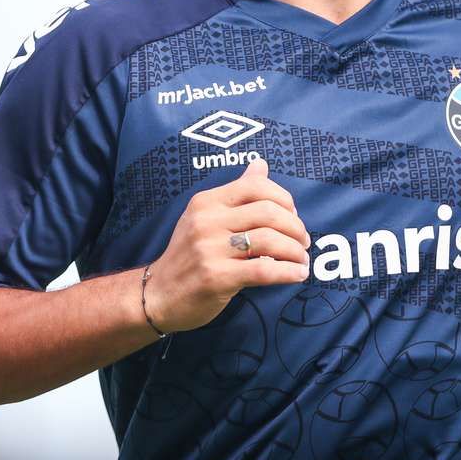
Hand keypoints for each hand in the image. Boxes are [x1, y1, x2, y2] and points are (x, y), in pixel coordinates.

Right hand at [144, 157, 310, 332]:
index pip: (256, 186)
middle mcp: (207, 221)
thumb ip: (236, 192)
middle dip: (295, 227)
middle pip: (268, 212)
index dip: (284, 199)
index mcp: (207, 202)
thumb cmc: (188, 256)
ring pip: (269, 240)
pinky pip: (264, 270)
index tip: (293, 216)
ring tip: (302, 261)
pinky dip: (288, 272)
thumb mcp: (205, 217)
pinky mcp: (216, 277)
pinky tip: (297, 275)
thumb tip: (260, 163)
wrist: (157, 295)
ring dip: (295, 251)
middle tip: (303, 242)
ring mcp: (210, 249)